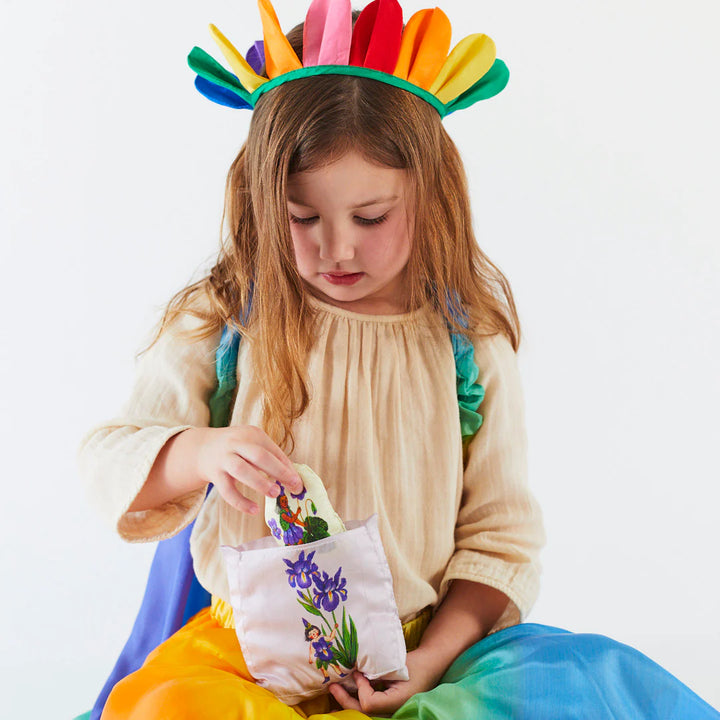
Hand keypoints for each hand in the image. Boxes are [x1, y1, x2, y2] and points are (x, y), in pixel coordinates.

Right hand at [195, 425, 302, 513]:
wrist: (203, 449)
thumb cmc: (238, 449)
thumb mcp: (253, 445)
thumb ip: (272, 458)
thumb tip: (294, 479)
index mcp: (251, 434)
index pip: (272, 450)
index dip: (287, 467)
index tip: (298, 483)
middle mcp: (236, 443)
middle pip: (259, 456)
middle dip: (278, 471)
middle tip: (293, 486)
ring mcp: (224, 458)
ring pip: (241, 470)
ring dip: (260, 483)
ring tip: (274, 494)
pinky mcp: (214, 474)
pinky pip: (227, 490)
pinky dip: (241, 502)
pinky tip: (254, 510)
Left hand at [328, 648, 442, 715]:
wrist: (430, 664)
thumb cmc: (415, 662)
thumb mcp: (396, 665)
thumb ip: (377, 672)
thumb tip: (355, 673)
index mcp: (398, 702)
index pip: (370, 704)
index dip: (361, 689)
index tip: (359, 673)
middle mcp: (393, 710)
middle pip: (364, 712)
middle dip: (345, 700)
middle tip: (332, 687)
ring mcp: (390, 710)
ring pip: (365, 711)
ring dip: (349, 700)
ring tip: (335, 689)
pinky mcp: (387, 705)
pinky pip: (369, 705)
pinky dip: (357, 698)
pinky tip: (348, 690)